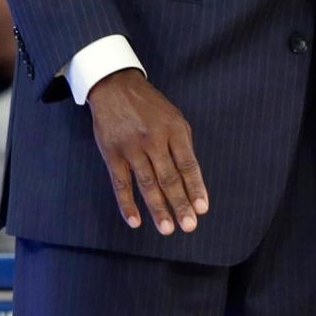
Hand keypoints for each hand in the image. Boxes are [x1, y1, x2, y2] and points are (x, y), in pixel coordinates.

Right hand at [87, 68, 208, 234]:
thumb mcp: (173, 116)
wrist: (115, 87)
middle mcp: (154, 139)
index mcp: (174, 129)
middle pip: (169, 177)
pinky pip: (121, 183)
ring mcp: (132, 147)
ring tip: (167, 229)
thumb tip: (191, 177)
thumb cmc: (149, 106)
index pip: (188, 164)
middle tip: (189, 226)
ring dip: (158, 208)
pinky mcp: (112, 154)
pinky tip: (135, 221)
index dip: (196, 187)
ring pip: (147, 184)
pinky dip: (127, 204)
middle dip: (180, 203)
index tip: (202, 208)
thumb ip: (181, 144)